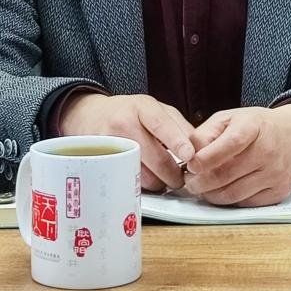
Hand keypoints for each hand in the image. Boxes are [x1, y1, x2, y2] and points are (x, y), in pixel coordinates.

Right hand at [58, 93, 195, 191]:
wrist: (91, 115)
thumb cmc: (129, 113)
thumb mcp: (154, 109)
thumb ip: (178, 125)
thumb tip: (200, 148)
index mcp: (142, 107)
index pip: (161, 124)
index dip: (177, 141)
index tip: (190, 155)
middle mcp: (124, 123)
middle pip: (154, 157)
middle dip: (173, 174)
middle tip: (180, 179)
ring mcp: (111, 142)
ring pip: (142, 174)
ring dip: (158, 182)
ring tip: (162, 178)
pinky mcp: (102, 161)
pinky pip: (127, 180)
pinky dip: (141, 184)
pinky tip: (144, 177)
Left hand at [183, 104, 290, 206]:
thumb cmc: (255, 127)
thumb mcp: (229, 117)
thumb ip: (206, 133)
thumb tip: (189, 155)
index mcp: (254, 126)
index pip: (230, 144)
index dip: (206, 158)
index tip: (190, 165)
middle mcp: (268, 151)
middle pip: (227, 174)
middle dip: (200, 182)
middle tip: (189, 181)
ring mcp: (275, 174)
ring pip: (233, 194)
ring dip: (210, 195)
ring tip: (201, 188)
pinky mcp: (278, 192)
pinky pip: (245, 203)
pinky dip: (228, 201)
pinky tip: (220, 192)